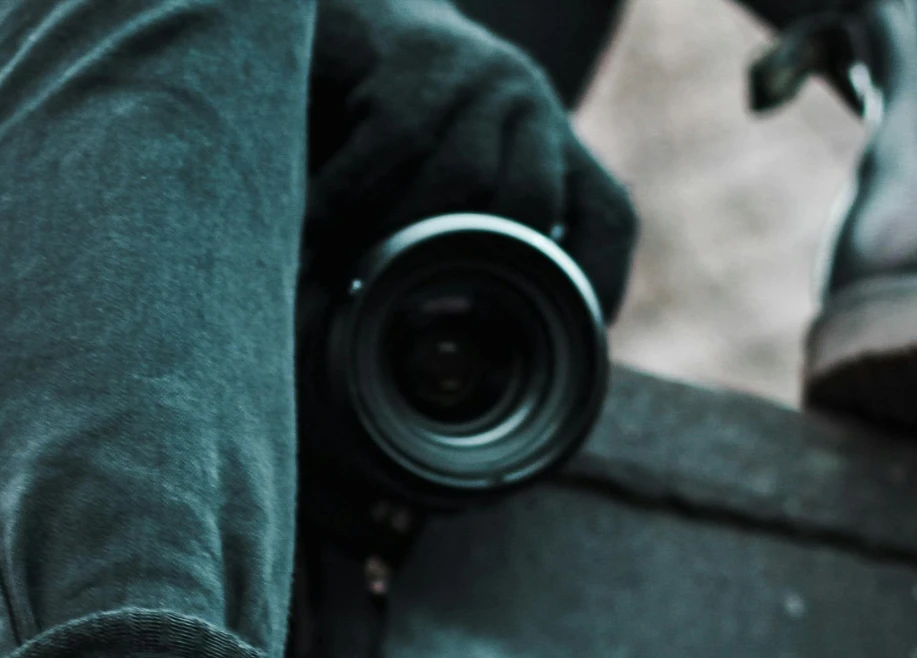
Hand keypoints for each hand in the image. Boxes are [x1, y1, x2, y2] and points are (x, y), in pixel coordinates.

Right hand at [306, 0, 637, 318]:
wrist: (339, 16)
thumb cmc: (379, 125)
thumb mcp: (441, 181)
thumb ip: (462, 249)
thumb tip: (450, 363)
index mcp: (553, 141)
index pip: (608, 217)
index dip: (599, 285)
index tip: (572, 344)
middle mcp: (530, 104)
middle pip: (530, 211)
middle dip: (472, 278)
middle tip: (412, 333)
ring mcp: (480, 78)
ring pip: (464, 184)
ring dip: (402, 249)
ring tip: (344, 292)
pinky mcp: (419, 62)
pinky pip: (388, 152)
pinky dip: (344, 206)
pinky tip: (309, 241)